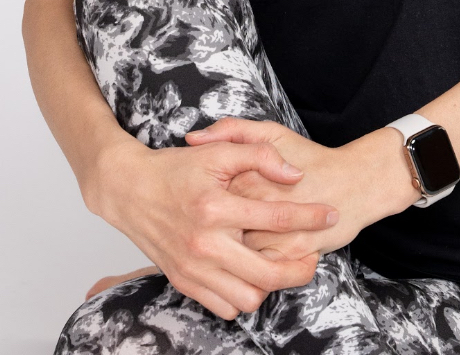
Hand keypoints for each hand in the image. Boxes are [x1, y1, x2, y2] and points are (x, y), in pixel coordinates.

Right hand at [90, 133, 338, 319]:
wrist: (129, 190)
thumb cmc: (175, 169)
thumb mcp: (218, 152)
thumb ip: (259, 156)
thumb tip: (295, 175)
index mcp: (216, 206)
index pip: (276, 217)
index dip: (310, 216)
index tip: (330, 214)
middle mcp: (204, 242)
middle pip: (268, 273)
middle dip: (301, 268)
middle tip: (313, 255)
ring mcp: (193, 267)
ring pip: (248, 297)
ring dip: (269, 285)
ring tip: (280, 265)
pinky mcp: (183, 281)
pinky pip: (224, 306)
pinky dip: (242, 295)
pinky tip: (250, 273)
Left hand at [185, 118, 416, 262]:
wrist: (355, 183)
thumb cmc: (311, 157)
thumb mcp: (272, 132)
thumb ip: (232, 130)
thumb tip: (193, 138)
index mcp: (249, 175)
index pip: (208, 193)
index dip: (202, 199)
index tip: (205, 202)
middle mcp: (259, 205)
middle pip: (219, 225)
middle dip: (211, 230)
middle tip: (213, 227)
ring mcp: (276, 233)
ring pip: (236, 252)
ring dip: (228, 253)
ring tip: (227, 246)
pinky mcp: (292, 254)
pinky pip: (260, 269)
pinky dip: (252, 268)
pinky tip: (253, 257)